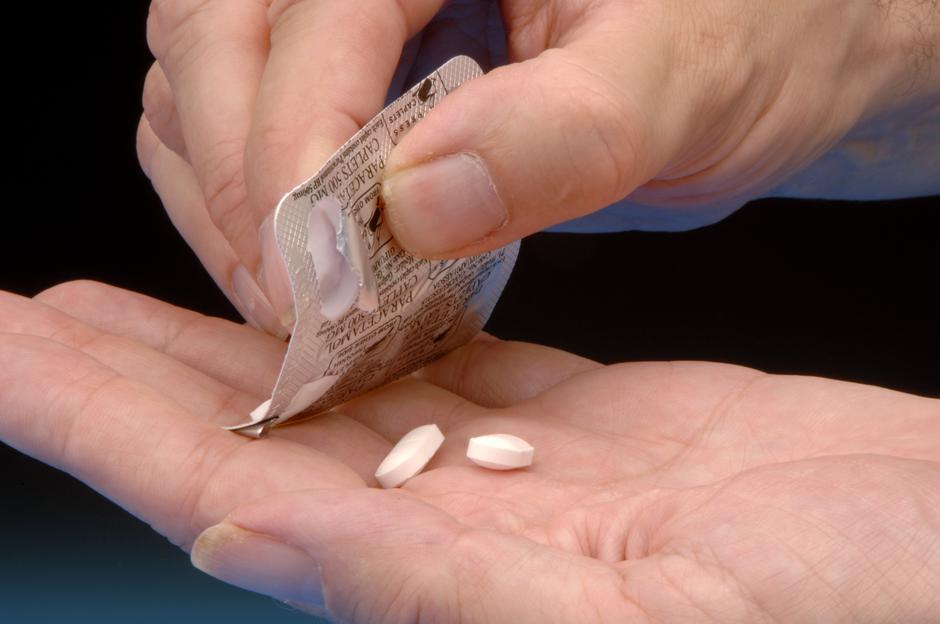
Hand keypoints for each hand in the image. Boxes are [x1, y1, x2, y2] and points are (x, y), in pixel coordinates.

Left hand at [3, 282, 937, 620]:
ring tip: (147, 290)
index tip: (14, 352)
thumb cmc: (852, 612)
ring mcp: (529, 480)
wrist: (937, 571)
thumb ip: (430, 590)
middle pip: (262, 437)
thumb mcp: (640, 621)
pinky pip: (456, 366)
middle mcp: (464, 539)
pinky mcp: (600, 429)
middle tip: (34, 307)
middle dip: (135, 371)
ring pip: (347, 392)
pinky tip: (332, 286)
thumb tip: (249, 530)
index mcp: (451, 590)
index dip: (105, 423)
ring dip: (242, 335)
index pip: (231, 489)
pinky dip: (382, 323)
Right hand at [140, 1, 939, 334]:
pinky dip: (256, 206)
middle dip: (238, 179)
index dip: (288, 149)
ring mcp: (356, 14)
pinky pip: (254, 130)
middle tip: (292, 302)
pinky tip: (309, 268)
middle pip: (214, 39)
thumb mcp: (680, 73)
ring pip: (209, 87)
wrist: (770, 51)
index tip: (314, 275)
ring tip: (292, 301)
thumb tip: (417, 206)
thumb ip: (559, 132)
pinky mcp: (362, 76)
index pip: (307, 15)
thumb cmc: (750, 31)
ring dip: (230, 201)